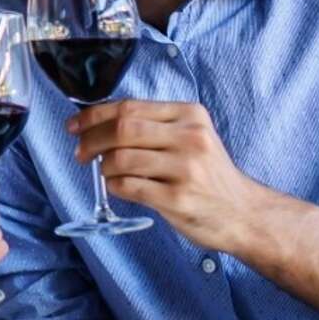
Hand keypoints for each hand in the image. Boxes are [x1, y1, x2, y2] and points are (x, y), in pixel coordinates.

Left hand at [69, 100, 262, 252]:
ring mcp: (185, 169)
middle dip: (91, 140)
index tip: (74, 125)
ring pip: (121, 158)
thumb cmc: (209, 175)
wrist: (244, 213)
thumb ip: (154, 126)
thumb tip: (99, 123)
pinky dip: (114, 186)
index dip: (94, 115)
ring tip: (107, 172)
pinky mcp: (178, 199)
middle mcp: (190, 137)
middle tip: (80, 152)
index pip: (129, 106)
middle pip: (122, 128)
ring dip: (104, 167)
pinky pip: (128, 187)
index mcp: (190, 115)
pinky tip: (119, 187)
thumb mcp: (192, 137)